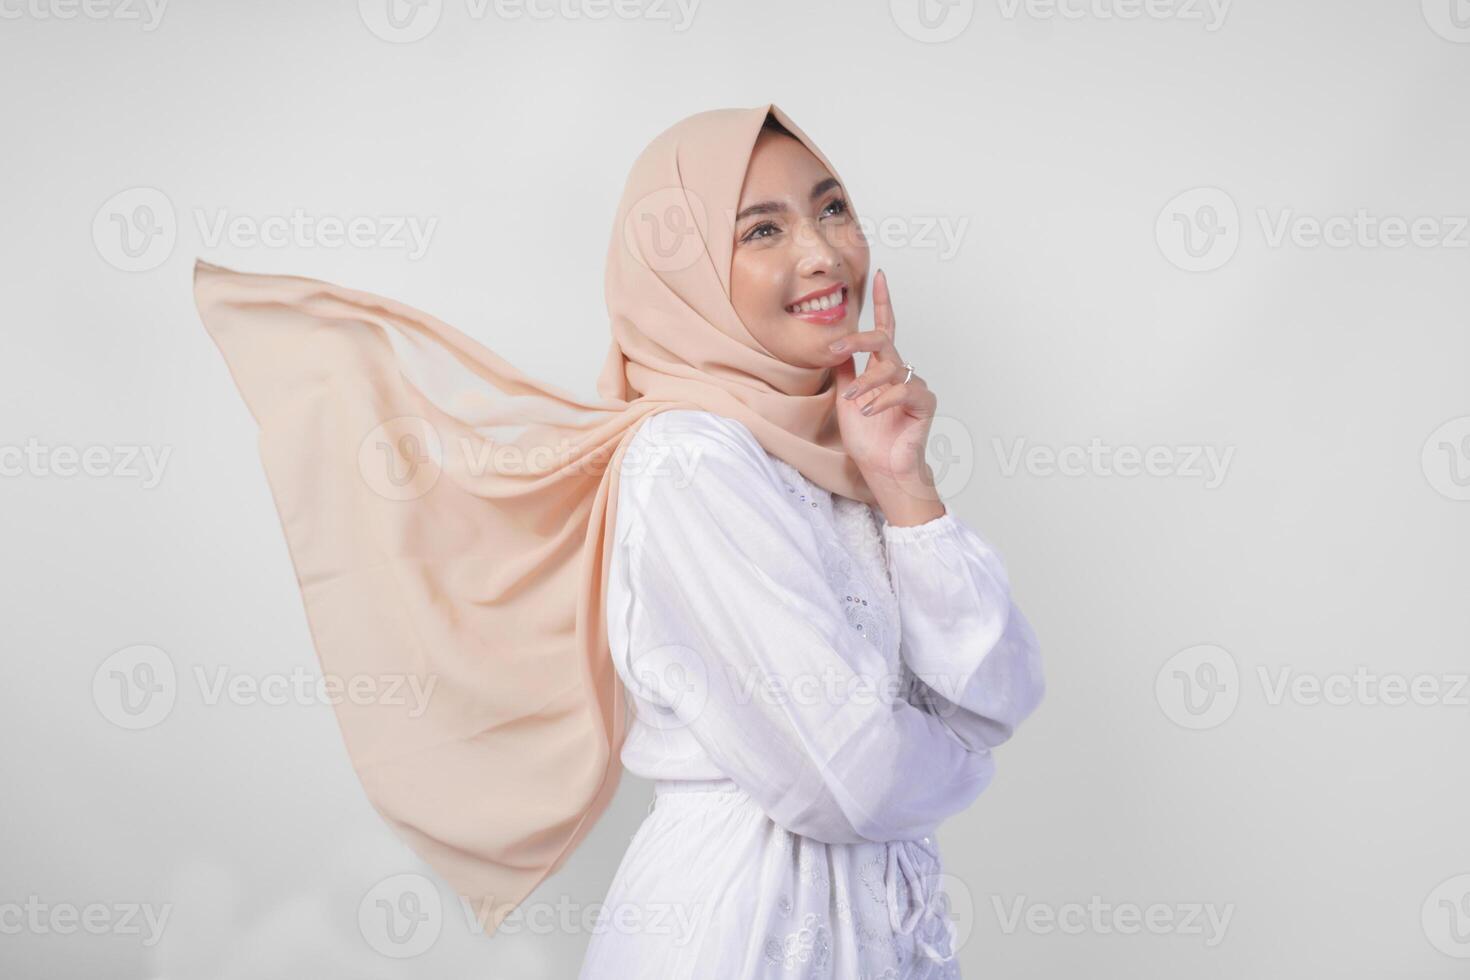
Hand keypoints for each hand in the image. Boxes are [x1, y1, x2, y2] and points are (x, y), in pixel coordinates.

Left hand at [829, 269, 945, 523]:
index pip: (884, 328)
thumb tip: (831, 342)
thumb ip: (844, 369)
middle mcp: (899, 372)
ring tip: (854, 403)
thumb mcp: (846, 397)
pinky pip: (903, 390)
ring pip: (889, 368)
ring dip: (866, 385)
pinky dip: (882, 400)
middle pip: (884, 339)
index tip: (878, 275)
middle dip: (859, 339)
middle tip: (836, 347)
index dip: (882, 302)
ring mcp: (913, 386)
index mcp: (882, 368)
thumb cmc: (867, 437)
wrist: (880, 469)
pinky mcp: (923, 403)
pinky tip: (868, 412)